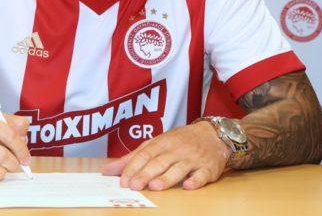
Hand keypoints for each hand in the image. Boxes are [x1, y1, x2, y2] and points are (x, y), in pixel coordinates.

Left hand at [101, 121, 229, 190]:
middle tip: (134, 185)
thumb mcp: (157, 143)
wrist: (214, 134)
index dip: (134, 167)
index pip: (145, 154)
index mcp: (163, 142)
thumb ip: (134, 157)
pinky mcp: (208, 168)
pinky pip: (202, 175)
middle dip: (146, 174)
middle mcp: (177, 149)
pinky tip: (188, 186)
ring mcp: (193, 159)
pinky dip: (196, 180)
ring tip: (154, 186)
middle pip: (159, 162)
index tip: (123, 180)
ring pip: (178, 168)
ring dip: (167, 177)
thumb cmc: (181, 140)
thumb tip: (107, 170)